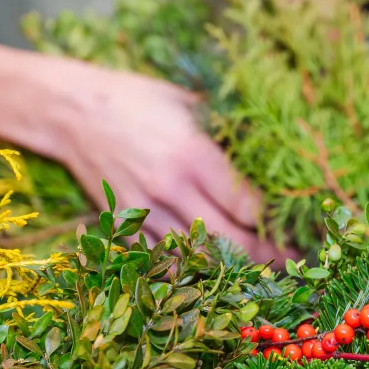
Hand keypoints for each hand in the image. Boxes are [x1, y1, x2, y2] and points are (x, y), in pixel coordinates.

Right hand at [0, 41, 294, 263]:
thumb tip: (274, 151)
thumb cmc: (136, 99)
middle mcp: (170, 190)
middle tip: (289, 260)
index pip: (249, 206)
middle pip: (230, 242)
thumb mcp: (190, 103)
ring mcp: (144, 212)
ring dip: (231, 267)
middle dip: (265, 256)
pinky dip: (191, 266)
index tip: (299, 228)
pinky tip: (213, 267)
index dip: (278, 223)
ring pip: (198, 258)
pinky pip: (164, 258)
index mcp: (193, 155)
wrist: (70, 110)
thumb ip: (229, 132)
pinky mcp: (123, 225)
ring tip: (260, 269)